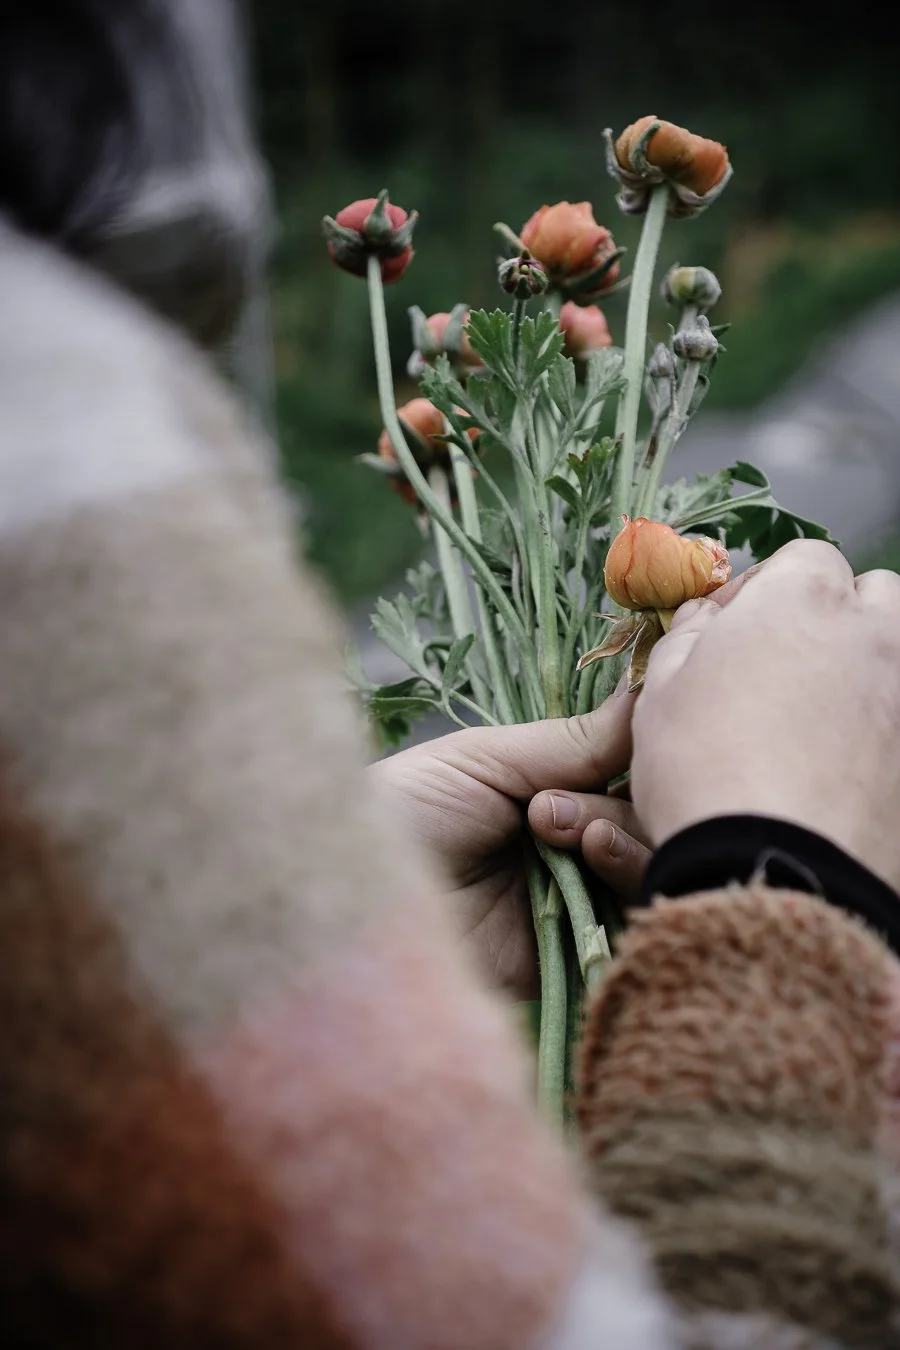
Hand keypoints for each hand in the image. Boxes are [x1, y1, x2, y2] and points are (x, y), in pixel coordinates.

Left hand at [370, 691, 648, 998]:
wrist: (357, 903)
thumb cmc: (405, 812)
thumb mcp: (486, 760)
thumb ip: (574, 740)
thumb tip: (648, 691)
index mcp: (553, 788)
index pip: (629, 770)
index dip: (643, 754)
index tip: (647, 734)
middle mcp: (574, 842)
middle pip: (649, 820)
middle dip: (619, 805)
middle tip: (556, 810)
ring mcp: (578, 899)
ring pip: (651, 867)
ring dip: (622, 843)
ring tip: (572, 840)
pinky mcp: (576, 955)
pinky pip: (633, 925)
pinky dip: (626, 891)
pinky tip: (592, 867)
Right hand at [631, 539, 899, 889]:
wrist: (777, 871)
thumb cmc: (703, 768)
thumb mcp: (661, 693)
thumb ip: (688, 637)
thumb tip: (704, 618)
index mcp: (803, 599)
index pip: (804, 558)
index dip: (767, 589)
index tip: (733, 628)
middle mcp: (875, 632)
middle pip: (872, 596)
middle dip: (836, 617)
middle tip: (786, 667)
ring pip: (898, 653)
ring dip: (869, 666)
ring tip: (824, 718)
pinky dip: (882, 730)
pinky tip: (847, 766)